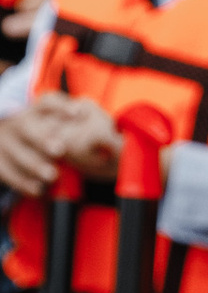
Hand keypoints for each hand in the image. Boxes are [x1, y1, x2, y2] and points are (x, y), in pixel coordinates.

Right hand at [0, 91, 119, 194]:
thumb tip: (112, 142)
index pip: (47, 102)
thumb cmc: (47, 137)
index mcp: (35, 111)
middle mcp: (18, 122)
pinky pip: (6, 171)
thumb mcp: (60, 128)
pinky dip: (22, 181)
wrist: (10, 144)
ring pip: (14, 150)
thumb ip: (82, 130)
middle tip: (60, 149)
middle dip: (43, 138)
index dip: (61, 106)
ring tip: (52, 175)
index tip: (79, 113)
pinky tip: (39, 190)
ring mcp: (5, 141)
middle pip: (26, 125)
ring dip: (33, 163)